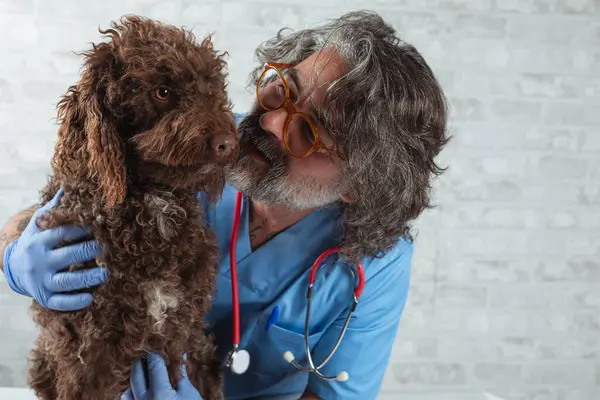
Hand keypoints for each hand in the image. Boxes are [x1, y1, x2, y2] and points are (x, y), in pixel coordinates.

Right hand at [2, 189, 106, 309]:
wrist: (14, 268)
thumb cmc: (36, 241)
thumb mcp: (39, 224)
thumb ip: (54, 209)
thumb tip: (69, 186)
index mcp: (40, 240)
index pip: (62, 233)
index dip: (82, 229)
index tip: (101, 224)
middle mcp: (39, 261)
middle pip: (66, 256)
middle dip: (89, 251)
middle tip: (110, 247)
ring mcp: (41, 281)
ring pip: (65, 281)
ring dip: (87, 278)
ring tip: (106, 274)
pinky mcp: (43, 297)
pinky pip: (59, 302)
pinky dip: (74, 302)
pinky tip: (90, 298)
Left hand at [121, 352, 202, 399]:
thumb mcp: (190, 394)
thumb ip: (181, 375)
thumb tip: (180, 356)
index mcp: (159, 392)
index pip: (154, 365)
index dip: (155, 354)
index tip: (156, 347)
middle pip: (136, 374)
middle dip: (141, 362)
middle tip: (146, 355)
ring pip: (126, 391)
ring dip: (133, 380)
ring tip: (141, 373)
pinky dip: (130, 395)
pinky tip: (137, 391)